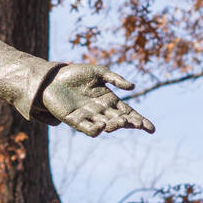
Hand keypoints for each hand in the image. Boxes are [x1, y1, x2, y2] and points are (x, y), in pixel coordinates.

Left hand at [38, 63, 154, 136]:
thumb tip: (132, 88)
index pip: (128, 113)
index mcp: (109, 100)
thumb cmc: (75, 74)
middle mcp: (101, 110)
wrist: (52, 78)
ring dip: (114, 126)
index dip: (139, 120)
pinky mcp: (74, 120)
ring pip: (105, 125)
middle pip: (119, 120)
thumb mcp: (98, 72)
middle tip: (137, 123)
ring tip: (121, 122)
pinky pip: (86, 128)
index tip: (151, 128)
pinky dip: (94, 129)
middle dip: (130, 123)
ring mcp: (88, 116)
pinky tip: (101, 127)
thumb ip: (115, 79)